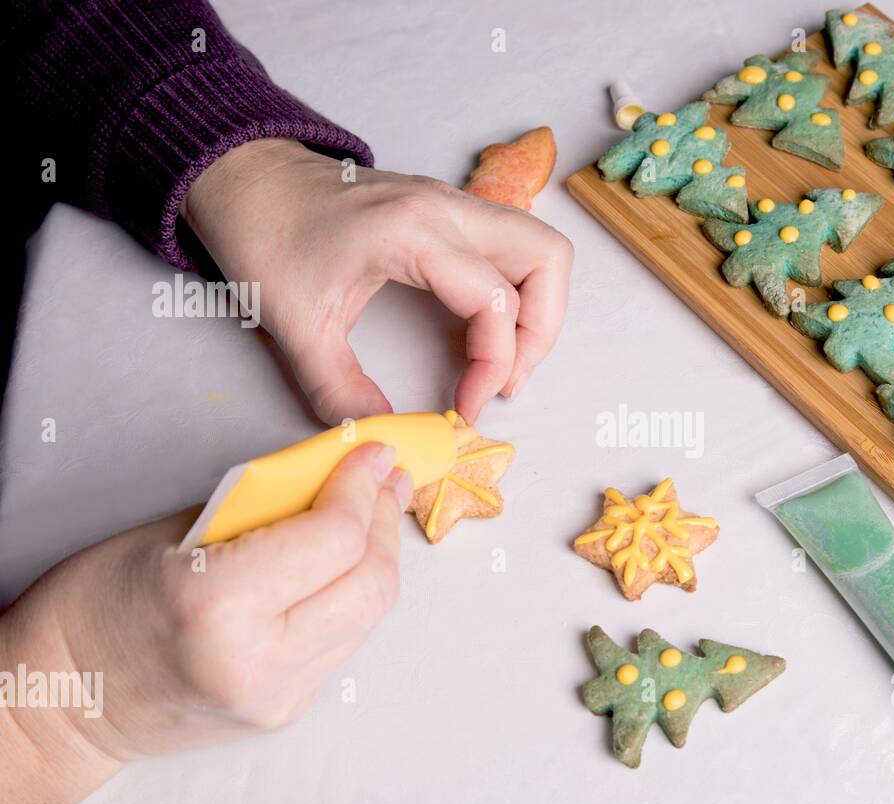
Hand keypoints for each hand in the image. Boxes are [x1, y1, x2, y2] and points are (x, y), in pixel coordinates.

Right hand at [0, 444, 409, 803]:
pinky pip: (345, 641)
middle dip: (382, 522)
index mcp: (220, 604)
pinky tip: (342, 564)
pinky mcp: (287, 711)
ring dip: (377, 557)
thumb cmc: (100, 601)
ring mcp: (277, 696)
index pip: (334, 538)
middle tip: (384, 480)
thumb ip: (266, 505)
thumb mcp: (178, 531)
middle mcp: (259, 660)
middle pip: (370, 583)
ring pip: (368, 615)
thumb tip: (336, 472)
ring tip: (373, 513)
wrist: (66, 700)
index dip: (361, 487)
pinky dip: (352, 594)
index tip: (374, 453)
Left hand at [180, 139, 573, 423]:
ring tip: (503, 360)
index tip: (466, 408)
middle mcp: (448, 208)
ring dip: (538, 310)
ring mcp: (454, 204)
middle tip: (505, 378)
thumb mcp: (296, 326)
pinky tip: (482, 332)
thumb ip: (339, 389)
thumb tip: (382, 434)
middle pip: (548, 259)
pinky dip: (517, 293)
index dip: (495, 367)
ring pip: (541, 248)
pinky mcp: (450, 211)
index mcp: (413, 231)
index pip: (496, 300)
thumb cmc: (265, 236)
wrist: (244, 178)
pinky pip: (514, 247)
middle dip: (540, 332)